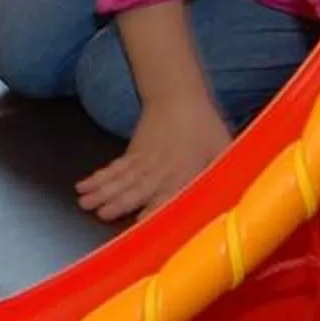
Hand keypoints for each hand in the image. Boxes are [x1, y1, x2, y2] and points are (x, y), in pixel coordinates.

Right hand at [76, 99, 231, 221]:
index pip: (169, 197)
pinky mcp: (133, 152)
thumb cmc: (205, 126)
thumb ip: (225, 175)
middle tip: (99, 212)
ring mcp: (144, 160)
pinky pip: (114, 167)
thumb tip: (235, 194)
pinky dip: (99, 177)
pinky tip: (85, 184)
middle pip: (136, 188)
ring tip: (84, 202)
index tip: (138, 224)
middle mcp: (161, 170)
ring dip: (102, 191)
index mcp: (184, 173)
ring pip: (121, 178)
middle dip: (117, 202)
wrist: (179, 96)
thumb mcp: (223, 149)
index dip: (153, 211)